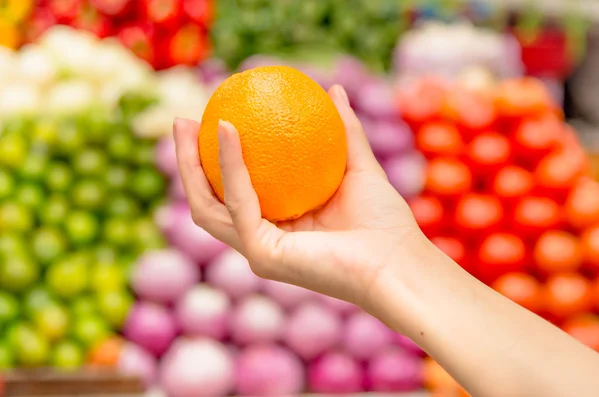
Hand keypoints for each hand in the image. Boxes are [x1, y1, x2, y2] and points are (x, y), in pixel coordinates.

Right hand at [174, 85, 423, 310]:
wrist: (398, 262)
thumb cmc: (384, 223)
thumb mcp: (359, 166)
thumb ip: (344, 131)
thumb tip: (333, 89)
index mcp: (279, 225)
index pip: (233, 193)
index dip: (215, 161)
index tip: (212, 119)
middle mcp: (262, 240)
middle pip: (209, 201)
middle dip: (188, 163)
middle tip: (182, 122)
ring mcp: (258, 251)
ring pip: (207, 207)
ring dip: (190, 166)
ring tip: (184, 125)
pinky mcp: (262, 255)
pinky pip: (238, 203)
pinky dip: (229, 166)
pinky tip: (227, 131)